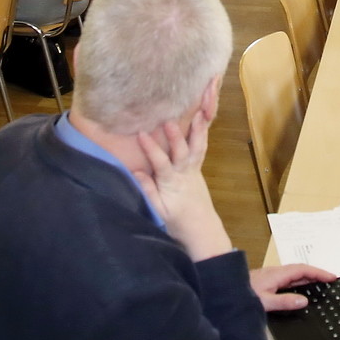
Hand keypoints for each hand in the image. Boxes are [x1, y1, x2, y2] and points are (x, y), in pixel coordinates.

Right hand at [133, 114, 231, 261]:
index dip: (152, 149)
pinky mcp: (199, 165)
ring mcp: (195, 168)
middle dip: (176, 136)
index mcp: (172, 184)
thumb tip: (136, 172)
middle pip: (182, 152)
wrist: (200, 228)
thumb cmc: (177, 220)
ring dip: (198, 129)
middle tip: (170, 120)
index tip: (142, 134)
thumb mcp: (158, 210)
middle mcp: (185, 173)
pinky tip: (203, 117)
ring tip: (198, 112)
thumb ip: (148, 190)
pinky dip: (202, 132)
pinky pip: (202, 147)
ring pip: (198, 146)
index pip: (161, 164)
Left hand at [249, 264, 336, 311]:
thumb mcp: (264, 302)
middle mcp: (276, 272)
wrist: (224, 289)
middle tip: (331, 279)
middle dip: (317, 273)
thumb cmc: (242, 294)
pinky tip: (300, 287)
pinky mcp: (267, 280)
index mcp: (278, 275)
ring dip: (308, 276)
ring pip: (294, 273)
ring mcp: (271, 275)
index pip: (303, 270)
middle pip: (300, 270)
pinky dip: (299, 280)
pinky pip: (288, 277)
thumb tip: (305, 301)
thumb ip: (284, 301)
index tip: (332, 277)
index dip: (318, 272)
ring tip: (321, 282)